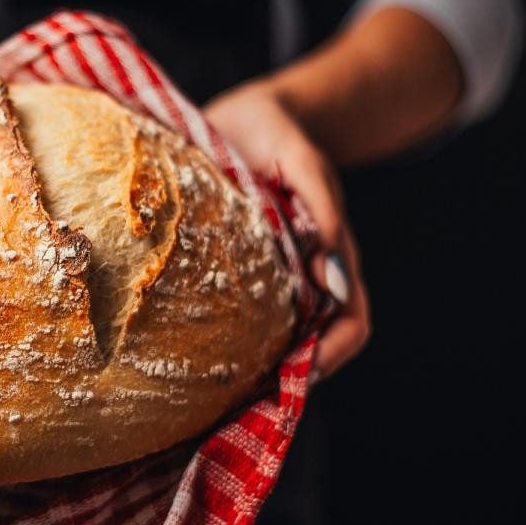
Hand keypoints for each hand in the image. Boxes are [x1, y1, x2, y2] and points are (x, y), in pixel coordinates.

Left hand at [203, 82, 371, 381]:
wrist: (245, 116)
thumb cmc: (276, 131)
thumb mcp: (298, 155)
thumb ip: (319, 200)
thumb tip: (330, 270)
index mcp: (329, 256)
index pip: (349, 325)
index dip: (330, 358)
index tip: (297, 379)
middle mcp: (302, 276)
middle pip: (308, 348)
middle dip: (281, 382)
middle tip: (238, 408)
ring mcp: (268, 279)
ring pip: (268, 340)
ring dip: (247, 371)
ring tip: (207, 399)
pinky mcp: (232, 273)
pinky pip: (229, 317)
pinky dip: (214, 341)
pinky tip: (176, 354)